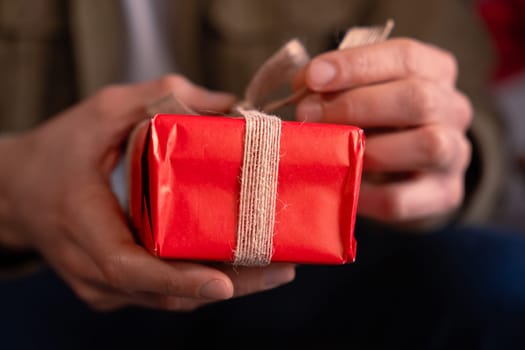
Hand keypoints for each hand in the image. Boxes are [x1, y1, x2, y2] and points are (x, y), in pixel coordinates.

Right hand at [0, 75, 294, 310]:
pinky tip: (241, 264)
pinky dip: (202, 280)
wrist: (18, 192)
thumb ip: (161, 99)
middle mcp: (94, 270)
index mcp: (83, 227)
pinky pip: (164, 290)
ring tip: (275, 267)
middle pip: (166, 292)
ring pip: (170, 297)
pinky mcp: (116, 286)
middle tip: (281, 269)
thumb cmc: (59, 151)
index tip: (222, 285)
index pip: (130, 268)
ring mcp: (105, 285)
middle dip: (228, 285)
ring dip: (224, 286)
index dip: (177, 280)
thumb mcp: (102, 110)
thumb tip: (230, 106)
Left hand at [295, 39, 471, 224]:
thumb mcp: (362, 91)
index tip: (313, 77)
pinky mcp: (444, 195)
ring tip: (328, 150)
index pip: (404, 56)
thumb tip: (303, 91)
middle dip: (355, 106)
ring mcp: (455, 154)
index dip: (355, 65)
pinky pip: (403, 198)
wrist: (411, 169)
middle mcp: (454, 109)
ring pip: (426, 147)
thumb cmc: (379, 119)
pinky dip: (365, 194)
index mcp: (436, 71)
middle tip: (308, 115)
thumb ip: (336, 86)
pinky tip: (340, 184)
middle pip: (417, 99)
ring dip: (367, 149)